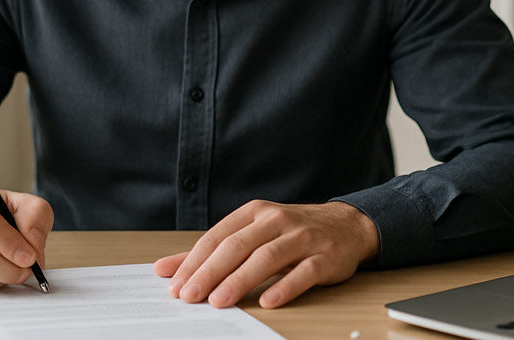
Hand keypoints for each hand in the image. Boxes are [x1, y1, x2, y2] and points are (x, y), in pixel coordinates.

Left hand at [153, 200, 378, 308]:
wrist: (347, 225)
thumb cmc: (292, 232)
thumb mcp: (253, 233)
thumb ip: (212, 252)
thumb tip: (166, 269)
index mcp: (255, 212)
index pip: (219, 236)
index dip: (195, 260)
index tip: (176, 285)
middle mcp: (276, 220)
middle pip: (238, 245)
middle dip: (211, 271)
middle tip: (191, 295)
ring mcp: (302, 237)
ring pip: (267, 257)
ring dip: (240, 280)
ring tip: (220, 300)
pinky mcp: (324, 256)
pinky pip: (304, 272)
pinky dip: (285, 287)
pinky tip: (268, 301)